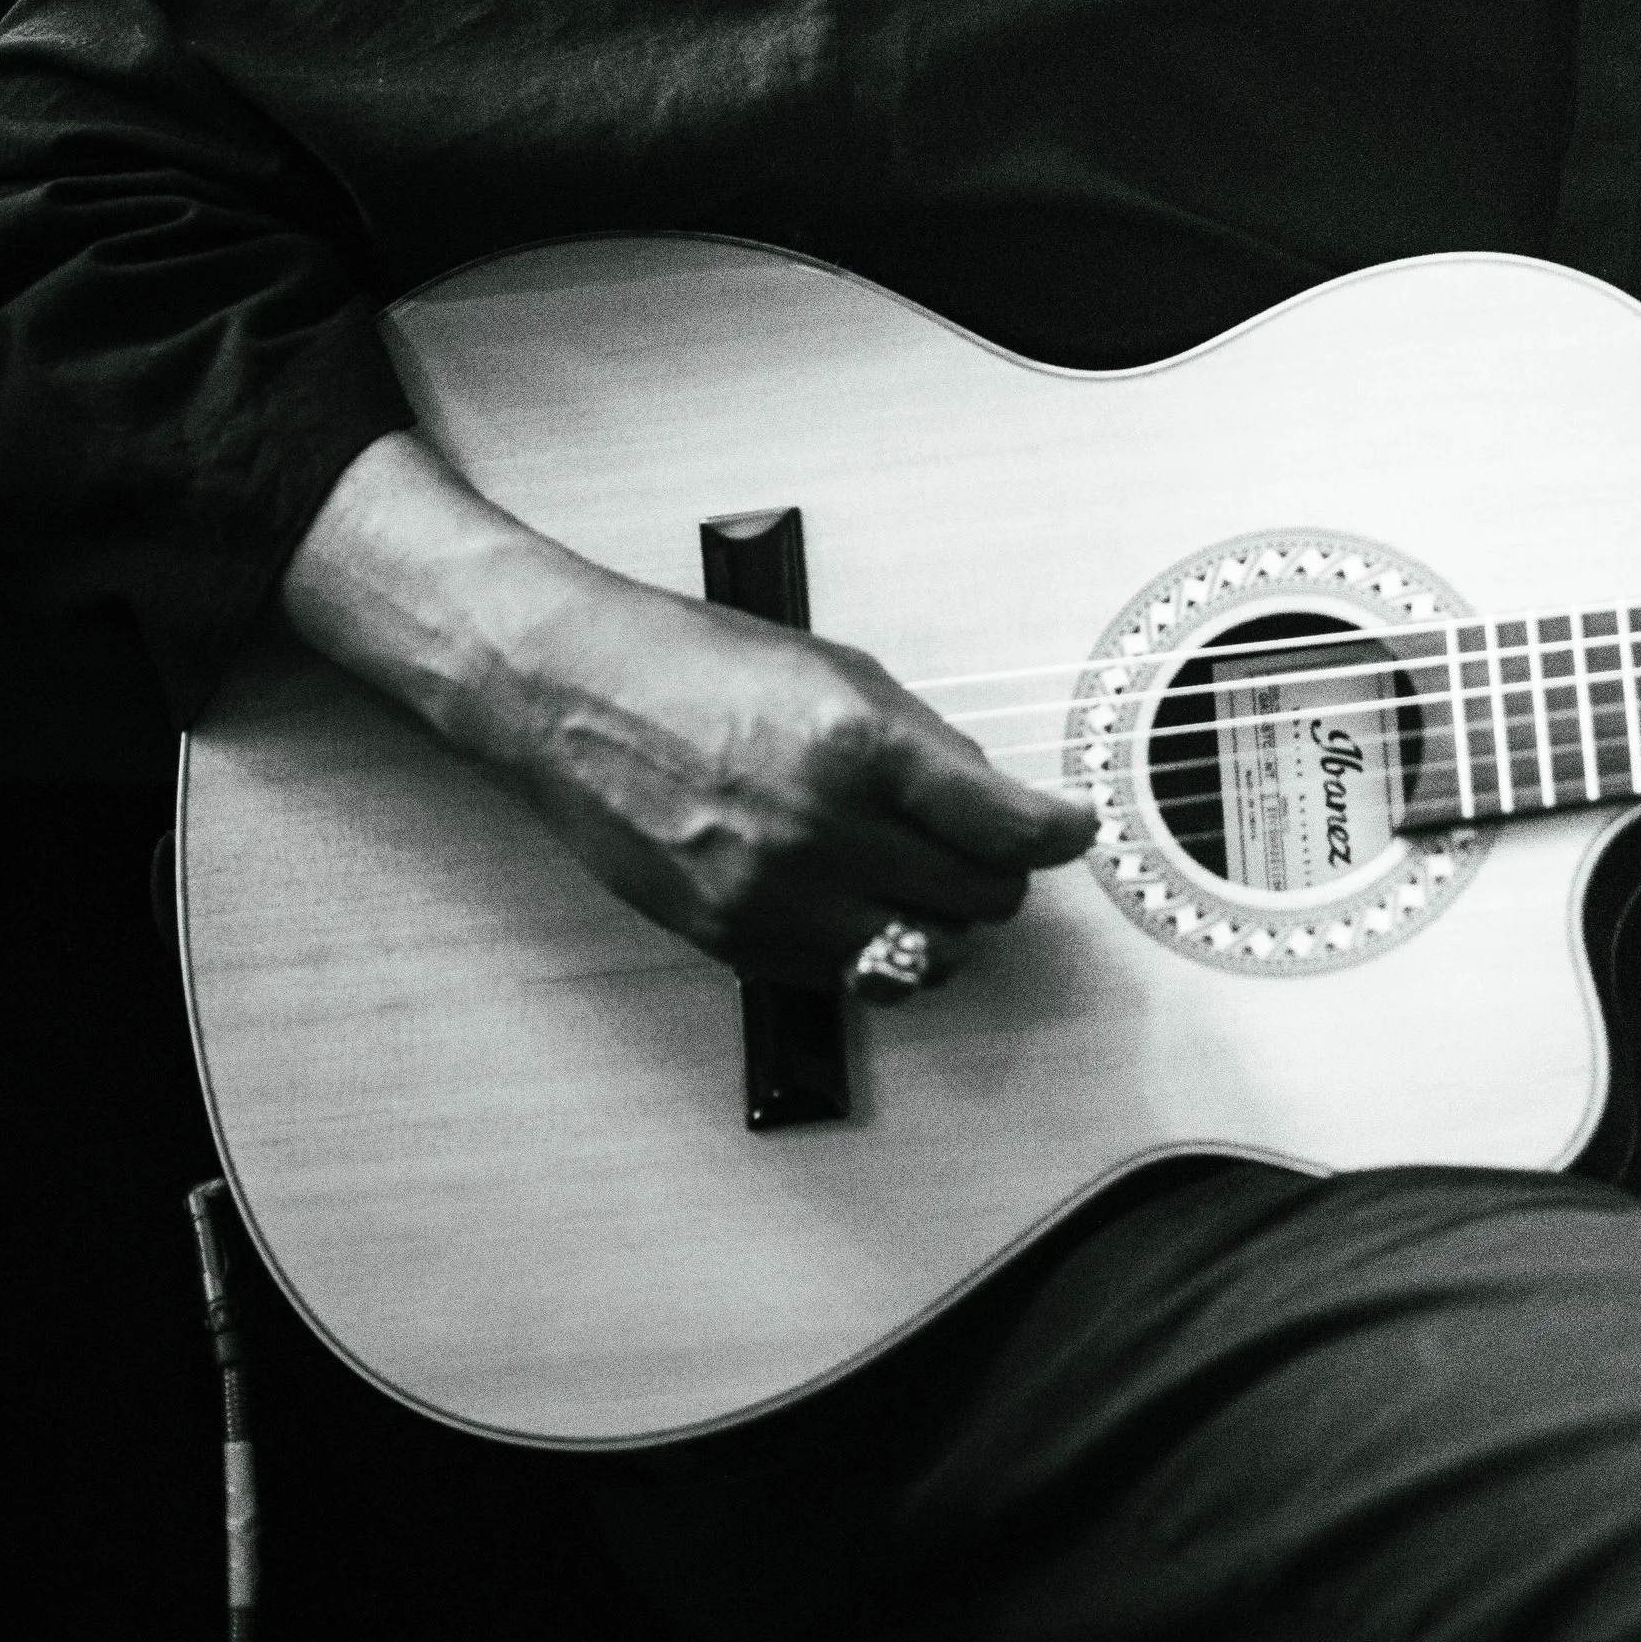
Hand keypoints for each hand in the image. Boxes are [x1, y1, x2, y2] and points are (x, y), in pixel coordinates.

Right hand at [284, 432, 1095, 986]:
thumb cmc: (695, 665)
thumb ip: (924, 744)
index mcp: (858, 747)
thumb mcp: (836, 670)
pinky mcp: (734, 944)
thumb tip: (995, 803)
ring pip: (922, 959)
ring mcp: (774, 897)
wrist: (570, 696)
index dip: (1056, 834)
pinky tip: (849, 896)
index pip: (1004, 829)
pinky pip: (846, 976)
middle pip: (978, 903)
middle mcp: (822, 829)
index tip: (1070, 830)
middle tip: (986, 849)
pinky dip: (868, 946)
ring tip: (920, 880)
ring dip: (941, 925)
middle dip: (997, 877)